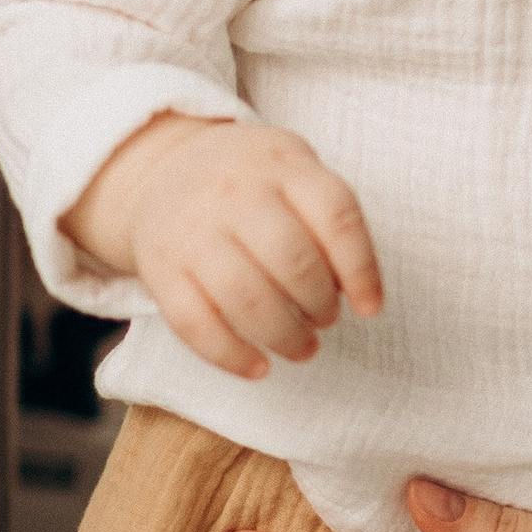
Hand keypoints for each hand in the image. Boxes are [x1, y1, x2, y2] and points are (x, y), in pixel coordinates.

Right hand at [62, 111, 382, 382]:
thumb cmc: (251, 183)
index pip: (336, 216)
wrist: (163, 170)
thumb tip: (355, 291)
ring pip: (246, 298)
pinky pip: (195, 324)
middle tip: (326, 320)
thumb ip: (329, 220)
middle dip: (320, 305)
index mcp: (282, 164)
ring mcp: (192, 231)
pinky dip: (231, 355)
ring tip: (303, 347)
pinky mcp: (160, 270)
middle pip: (292, 261)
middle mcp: (234, 193)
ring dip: (284, 335)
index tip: (371, 307)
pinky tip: (258, 367)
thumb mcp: (295, 173)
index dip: (361, 269)